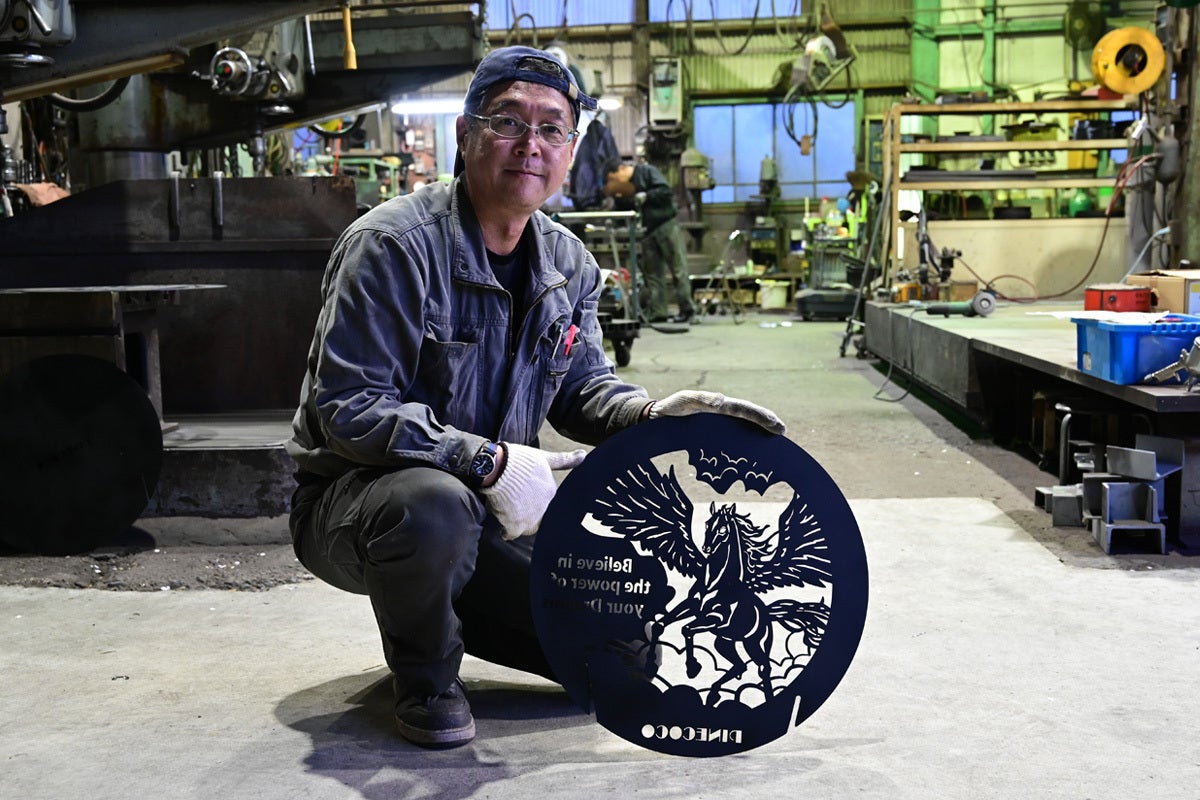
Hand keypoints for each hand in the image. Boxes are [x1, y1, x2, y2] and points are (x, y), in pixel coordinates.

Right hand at [480, 443, 586, 538]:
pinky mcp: (514, 524)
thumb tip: (584, 455)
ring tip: (511, 516)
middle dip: (530, 515)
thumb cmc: (519, 460)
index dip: (537, 502)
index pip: (548, 505)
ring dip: (520, 524)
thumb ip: (564, 460)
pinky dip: (507, 532)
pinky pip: (511, 534)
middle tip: (518, 507)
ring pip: (527, 527)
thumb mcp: (544, 458)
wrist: (498, 467)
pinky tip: (504, 530)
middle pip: (539, 518)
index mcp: (551, 493)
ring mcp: (530, 518)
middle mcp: (544, 508)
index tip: (528, 500)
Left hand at [647, 390, 785, 435]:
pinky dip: (744, 446)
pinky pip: (732, 440)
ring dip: (759, 436)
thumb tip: (721, 401)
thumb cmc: (671, 407)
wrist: (657, 417)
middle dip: (767, 424)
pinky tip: (752, 457)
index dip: (762, 417)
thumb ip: (701, 400)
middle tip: (783, 434)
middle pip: (750, 418)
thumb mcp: (684, 400)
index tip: (778, 426)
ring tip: (774, 445)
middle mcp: (723, 414)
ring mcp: (719, 425)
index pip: (746, 410)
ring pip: (744, 429)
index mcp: (720, 405)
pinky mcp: (713, 435)